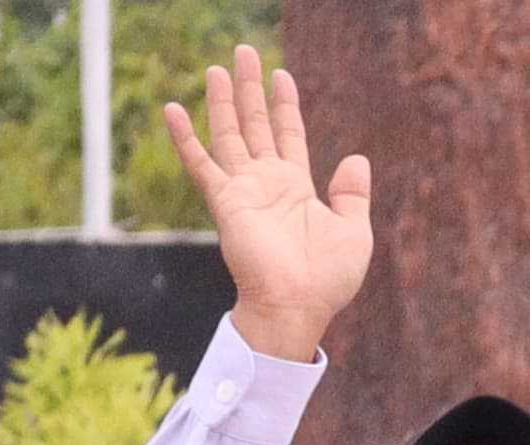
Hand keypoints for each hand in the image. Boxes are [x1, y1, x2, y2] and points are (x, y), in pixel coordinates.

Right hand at [164, 46, 370, 365]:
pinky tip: (173, 109)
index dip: (285, 106)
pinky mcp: (226, 202)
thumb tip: (357, 158)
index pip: (289, 135)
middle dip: (251, 89)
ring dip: (223, 101)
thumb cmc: (328, 278)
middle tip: (244, 52)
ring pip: (229, 134)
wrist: (298, 306)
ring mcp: (244, 190)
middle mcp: (267, 182)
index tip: (282, 75)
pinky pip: (200, 164)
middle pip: (256, 125)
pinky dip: (185, 138)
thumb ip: (353, 194)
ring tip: (217, 68)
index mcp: (297, 187)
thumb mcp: (354, 232)